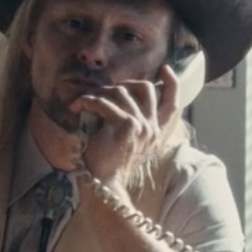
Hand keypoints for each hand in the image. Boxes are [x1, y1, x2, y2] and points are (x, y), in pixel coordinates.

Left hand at [70, 64, 178, 191]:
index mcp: (156, 132)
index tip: (165, 68)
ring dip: (99, 93)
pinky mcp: (126, 126)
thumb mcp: (129, 141)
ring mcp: (142, 126)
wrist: (103, 183)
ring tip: (85, 102)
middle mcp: (152, 128)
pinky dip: (87, 102)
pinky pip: (104, 103)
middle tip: (105, 89)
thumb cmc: (110, 162)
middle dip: (125, 83)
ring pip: (121, 92)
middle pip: (147, 88)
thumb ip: (135, 122)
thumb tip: (123, 95)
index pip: (173, 103)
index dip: (172, 83)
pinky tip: (77, 107)